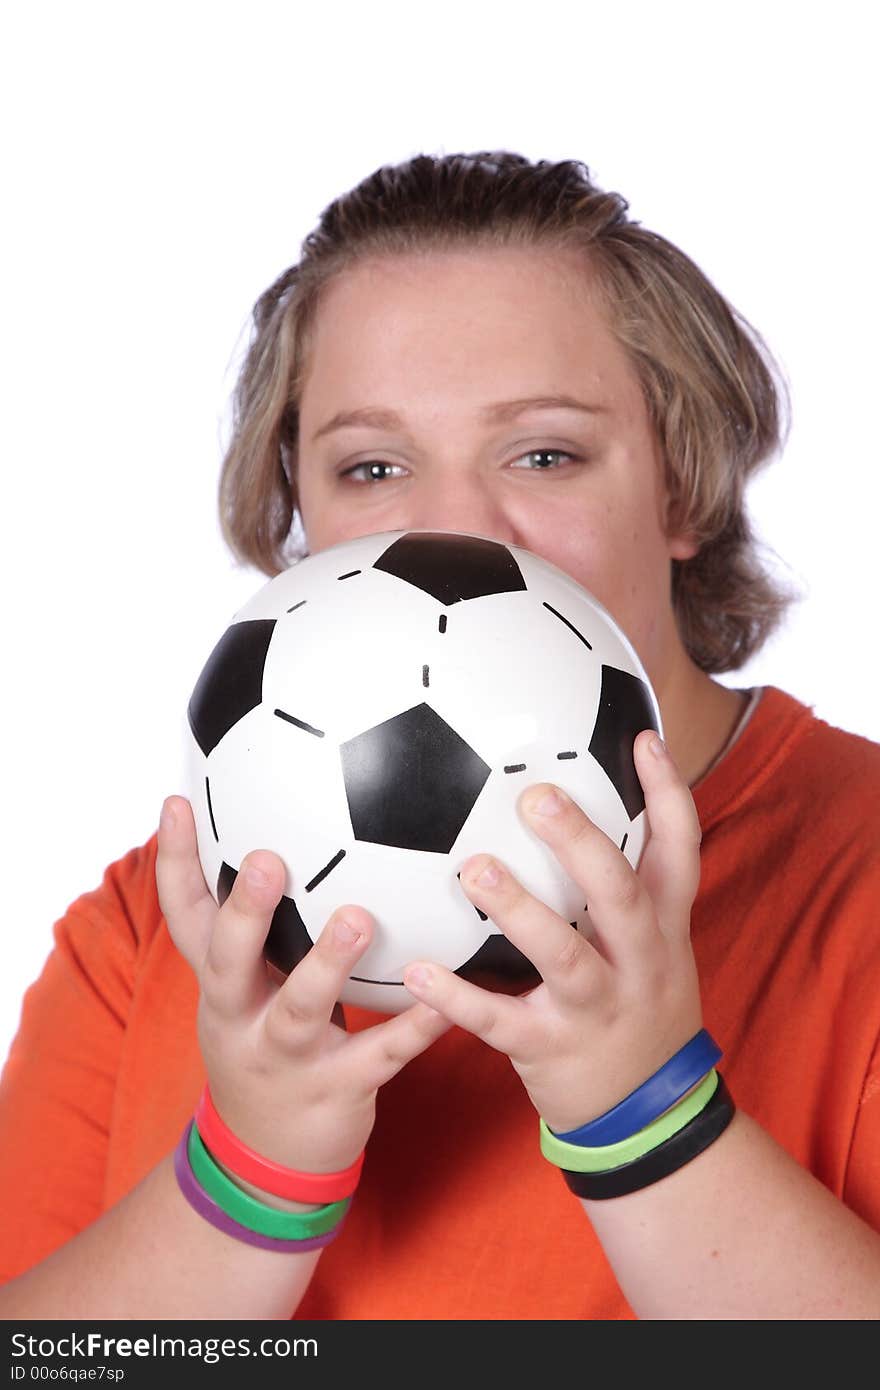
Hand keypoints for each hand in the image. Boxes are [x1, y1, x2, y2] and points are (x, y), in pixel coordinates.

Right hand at [156, 796, 450, 1177]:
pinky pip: (381, 1055)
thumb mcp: (240, 991)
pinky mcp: (338, 1091)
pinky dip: (414, 1027)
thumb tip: (263, 829)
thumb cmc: (264, 1042)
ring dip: (328, 965)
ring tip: (359, 921)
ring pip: (302, 1010)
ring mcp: (287, 1059)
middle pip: (229, 963)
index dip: (175, 862)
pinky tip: (445, 1000)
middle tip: (268, 861)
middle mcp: (241, 1020)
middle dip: (245, 913)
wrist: (267, 1163)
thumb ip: (252, 926)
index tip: (177, 801)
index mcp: (220, 985)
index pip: (186, 918)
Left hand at [403, 731, 703, 1132]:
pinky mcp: (550, 1051)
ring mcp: (596, 1010)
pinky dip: (457, 998)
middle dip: (583, 844)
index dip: (668, 795)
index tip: (642, 738)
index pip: (681, 853)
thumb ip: (630, 885)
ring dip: (519, 910)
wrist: (649, 1118)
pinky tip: (416, 969)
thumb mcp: (656, 948)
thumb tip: (586, 801)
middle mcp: (638, 964)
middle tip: (536, 794)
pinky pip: (499, 1023)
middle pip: (622, 895)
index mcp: (663, 931)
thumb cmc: (639, 1008)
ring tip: (473, 868)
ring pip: (564, 957)